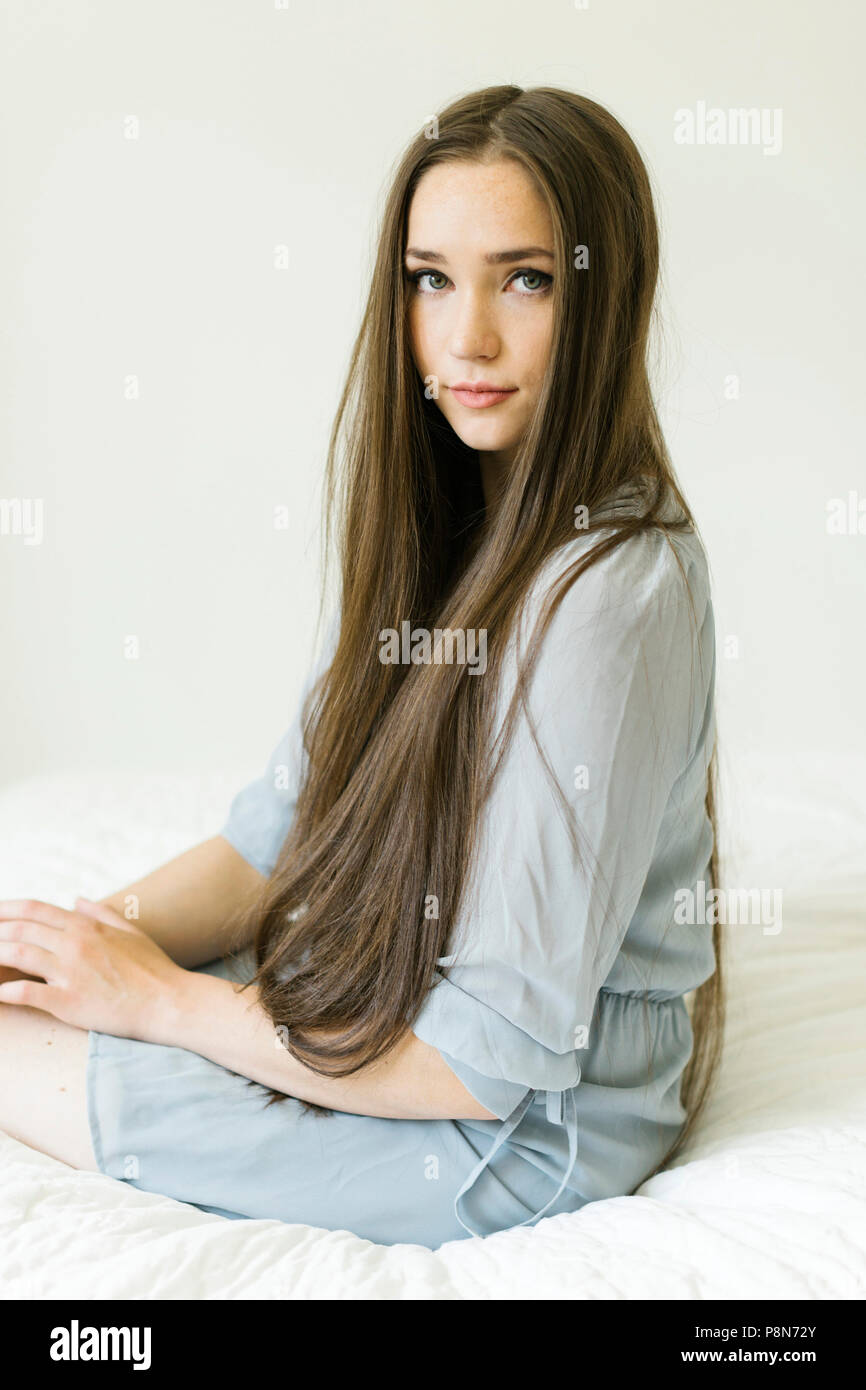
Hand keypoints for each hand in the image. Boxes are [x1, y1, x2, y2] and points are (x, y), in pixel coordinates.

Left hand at [0, 897, 188, 1042]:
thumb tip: (77, 900)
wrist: (169, 1001)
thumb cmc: (154, 968)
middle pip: (20, 929)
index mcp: (86, 927)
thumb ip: (101, 914)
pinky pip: (27, 992)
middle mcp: (75, 944)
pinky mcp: (69, 1001)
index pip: (34, 909)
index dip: (6, 909)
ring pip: (17, 954)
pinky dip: (6, 991)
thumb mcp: (130, 932)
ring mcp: (71, 972)